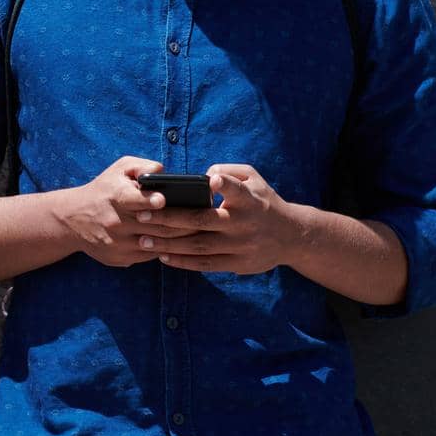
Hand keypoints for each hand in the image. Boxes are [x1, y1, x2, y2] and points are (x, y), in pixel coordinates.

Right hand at [52, 156, 190, 267]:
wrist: (73, 220)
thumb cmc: (104, 189)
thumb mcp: (118, 170)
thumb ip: (142, 166)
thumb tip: (162, 170)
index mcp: (115, 197)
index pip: (133, 200)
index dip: (149, 200)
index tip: (162, 200)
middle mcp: (115, 222)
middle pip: (154, 225)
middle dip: (179, 222)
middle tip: (201, 218)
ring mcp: (117, 243)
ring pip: (156, 243)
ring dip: (178, 239)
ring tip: (199, 231)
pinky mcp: (120, 258)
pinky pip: (149, 256)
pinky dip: (166, 250)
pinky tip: (181, 244)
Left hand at [137, 163, 303, 274]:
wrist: (291, 236)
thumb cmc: (264, 201)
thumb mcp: (255, 179)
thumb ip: (231, 171)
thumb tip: (205, 175)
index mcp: (249, 199)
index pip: (237, 190)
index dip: (226, 185)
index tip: (212, 180)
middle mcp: (244, 224)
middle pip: (203, 222)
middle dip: (170, 218)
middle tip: (143, 215)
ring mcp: (240, 246)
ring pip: (199, 246)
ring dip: (169, 244)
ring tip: (143, 239)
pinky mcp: (237, 264)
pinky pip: (205, 264)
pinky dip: (183, 262)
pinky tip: (163, 256)